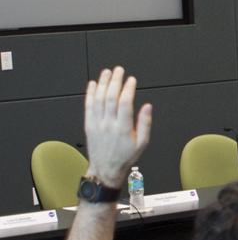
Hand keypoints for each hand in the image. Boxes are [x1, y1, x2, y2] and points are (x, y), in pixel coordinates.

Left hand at [83, 67, 151, 188]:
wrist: (105, 169)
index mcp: (123, 128)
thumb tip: (147, 106)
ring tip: (106, 72)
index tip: (131, 80)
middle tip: (119, 70)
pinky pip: (88, 106)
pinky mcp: (89, 125)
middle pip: (110, 97)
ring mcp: (97, 124)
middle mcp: (108, 124)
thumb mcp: (142, 143)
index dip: (128, 89)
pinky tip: (93, 85)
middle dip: (115, 81)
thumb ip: (145, 124)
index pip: (125, 103)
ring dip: (102, 84)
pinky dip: (90, 94)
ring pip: (98, 99)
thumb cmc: (124, 156)